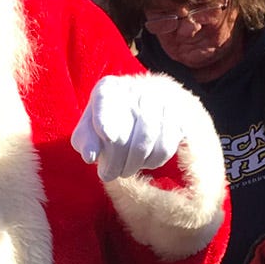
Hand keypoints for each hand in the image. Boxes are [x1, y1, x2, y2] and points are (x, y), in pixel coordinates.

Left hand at [72, 76, 191, 180]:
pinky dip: (153, 161)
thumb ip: (85, 140)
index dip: (104, 121)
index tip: (107, 137)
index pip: (105, 102)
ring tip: (125, 170)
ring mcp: (162, 100)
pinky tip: (144, 162)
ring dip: (134, 164)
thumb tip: (90, 157)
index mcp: (109, 88)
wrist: (151, 104)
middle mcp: (136, 89)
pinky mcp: (180, 115)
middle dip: (115, 160)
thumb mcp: (91, 127)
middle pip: (126, 129)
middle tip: (108, 175)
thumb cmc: (113, 120)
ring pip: (148, 140)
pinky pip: (166, 146)